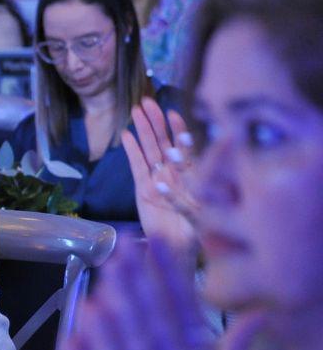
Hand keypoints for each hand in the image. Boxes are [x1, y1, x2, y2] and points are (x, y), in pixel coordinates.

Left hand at [81, 237, 236, 349]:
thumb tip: (259, 316)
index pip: (187, 309)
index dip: (172, 274)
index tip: (161, 242)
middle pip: (157, 314)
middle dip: (141, 276)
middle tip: (125, 244)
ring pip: (135, 334)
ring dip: (121, 297)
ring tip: (108, 265)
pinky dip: (104, 338)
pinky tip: (93, 312)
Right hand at [121, 98, 198, 256]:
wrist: (177, 248)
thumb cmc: (199, 229)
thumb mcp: (212, 202)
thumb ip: (213, 177)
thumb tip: (223, 151)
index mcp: (192, 174)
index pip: (185, 147)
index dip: (179, 130)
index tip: (175, 113)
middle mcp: (174, 173)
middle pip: (164, 142)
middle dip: (156, 122)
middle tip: (148, 101)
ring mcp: (157, 179)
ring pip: (149, 149)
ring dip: (142, 130)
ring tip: (136, 110)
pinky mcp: (143, 189)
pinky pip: (136, 166)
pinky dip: (131, 151)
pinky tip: (126, 135)